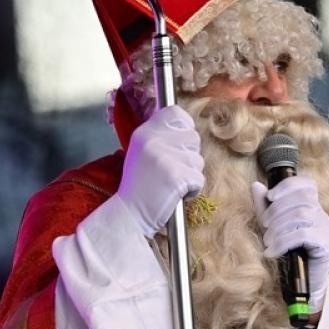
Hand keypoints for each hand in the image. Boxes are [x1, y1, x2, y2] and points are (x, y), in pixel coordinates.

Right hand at [117, 105, 204, 235]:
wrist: (129, 215)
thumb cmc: (138, 187)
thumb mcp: (140, 153)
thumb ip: (160, 137)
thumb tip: (185, 127)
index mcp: (144, 133)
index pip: (175, 113)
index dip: (183, 126)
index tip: (179, 141)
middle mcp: (154, 141)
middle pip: (193, 137)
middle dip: (188, 156)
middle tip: (171, 171)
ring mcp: (166, 158)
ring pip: (198, 159)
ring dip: (190, 174)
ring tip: (170, 184)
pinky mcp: (177, 176)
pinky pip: (199, 178)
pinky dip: (192, 190)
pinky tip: (175, 194)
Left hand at [250, 176, 328, 306]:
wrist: (302, 286)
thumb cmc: (287, 255)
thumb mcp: (271, 228)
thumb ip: (265, 207)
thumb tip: (256, 186)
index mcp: (311, 207)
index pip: (306, 185)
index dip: (288, 186)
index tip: (270, 197)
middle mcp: (322, 215)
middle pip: (300, 200)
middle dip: (276, 211)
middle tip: (263, 227)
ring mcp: (327, 229)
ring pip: (301, 216)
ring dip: (278, 228)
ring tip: (267, 242)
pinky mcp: (328, 245)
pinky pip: (303, 235)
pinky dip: (283, 242)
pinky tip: (272, 252)